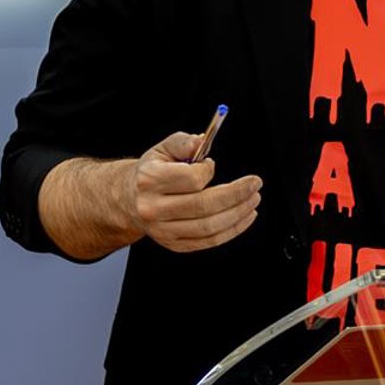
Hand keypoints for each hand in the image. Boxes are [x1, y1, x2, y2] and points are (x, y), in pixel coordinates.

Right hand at [127, 131, 262, 253]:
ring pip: (209, 227)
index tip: (212, 165)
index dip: (209, 171)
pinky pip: (208, 241)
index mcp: (149, 180)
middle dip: (236, 195)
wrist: (129, 200)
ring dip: (238, 213)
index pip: (190, 179)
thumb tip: (202, 140)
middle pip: (204, 206)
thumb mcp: (162, 149)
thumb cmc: (151, 172)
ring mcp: (162, 230)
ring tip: (253, 200)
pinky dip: (232, 230)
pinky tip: (244, 216)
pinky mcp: (173, 244)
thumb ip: (184, 143)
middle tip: (255, 185)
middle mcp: (153, 208)